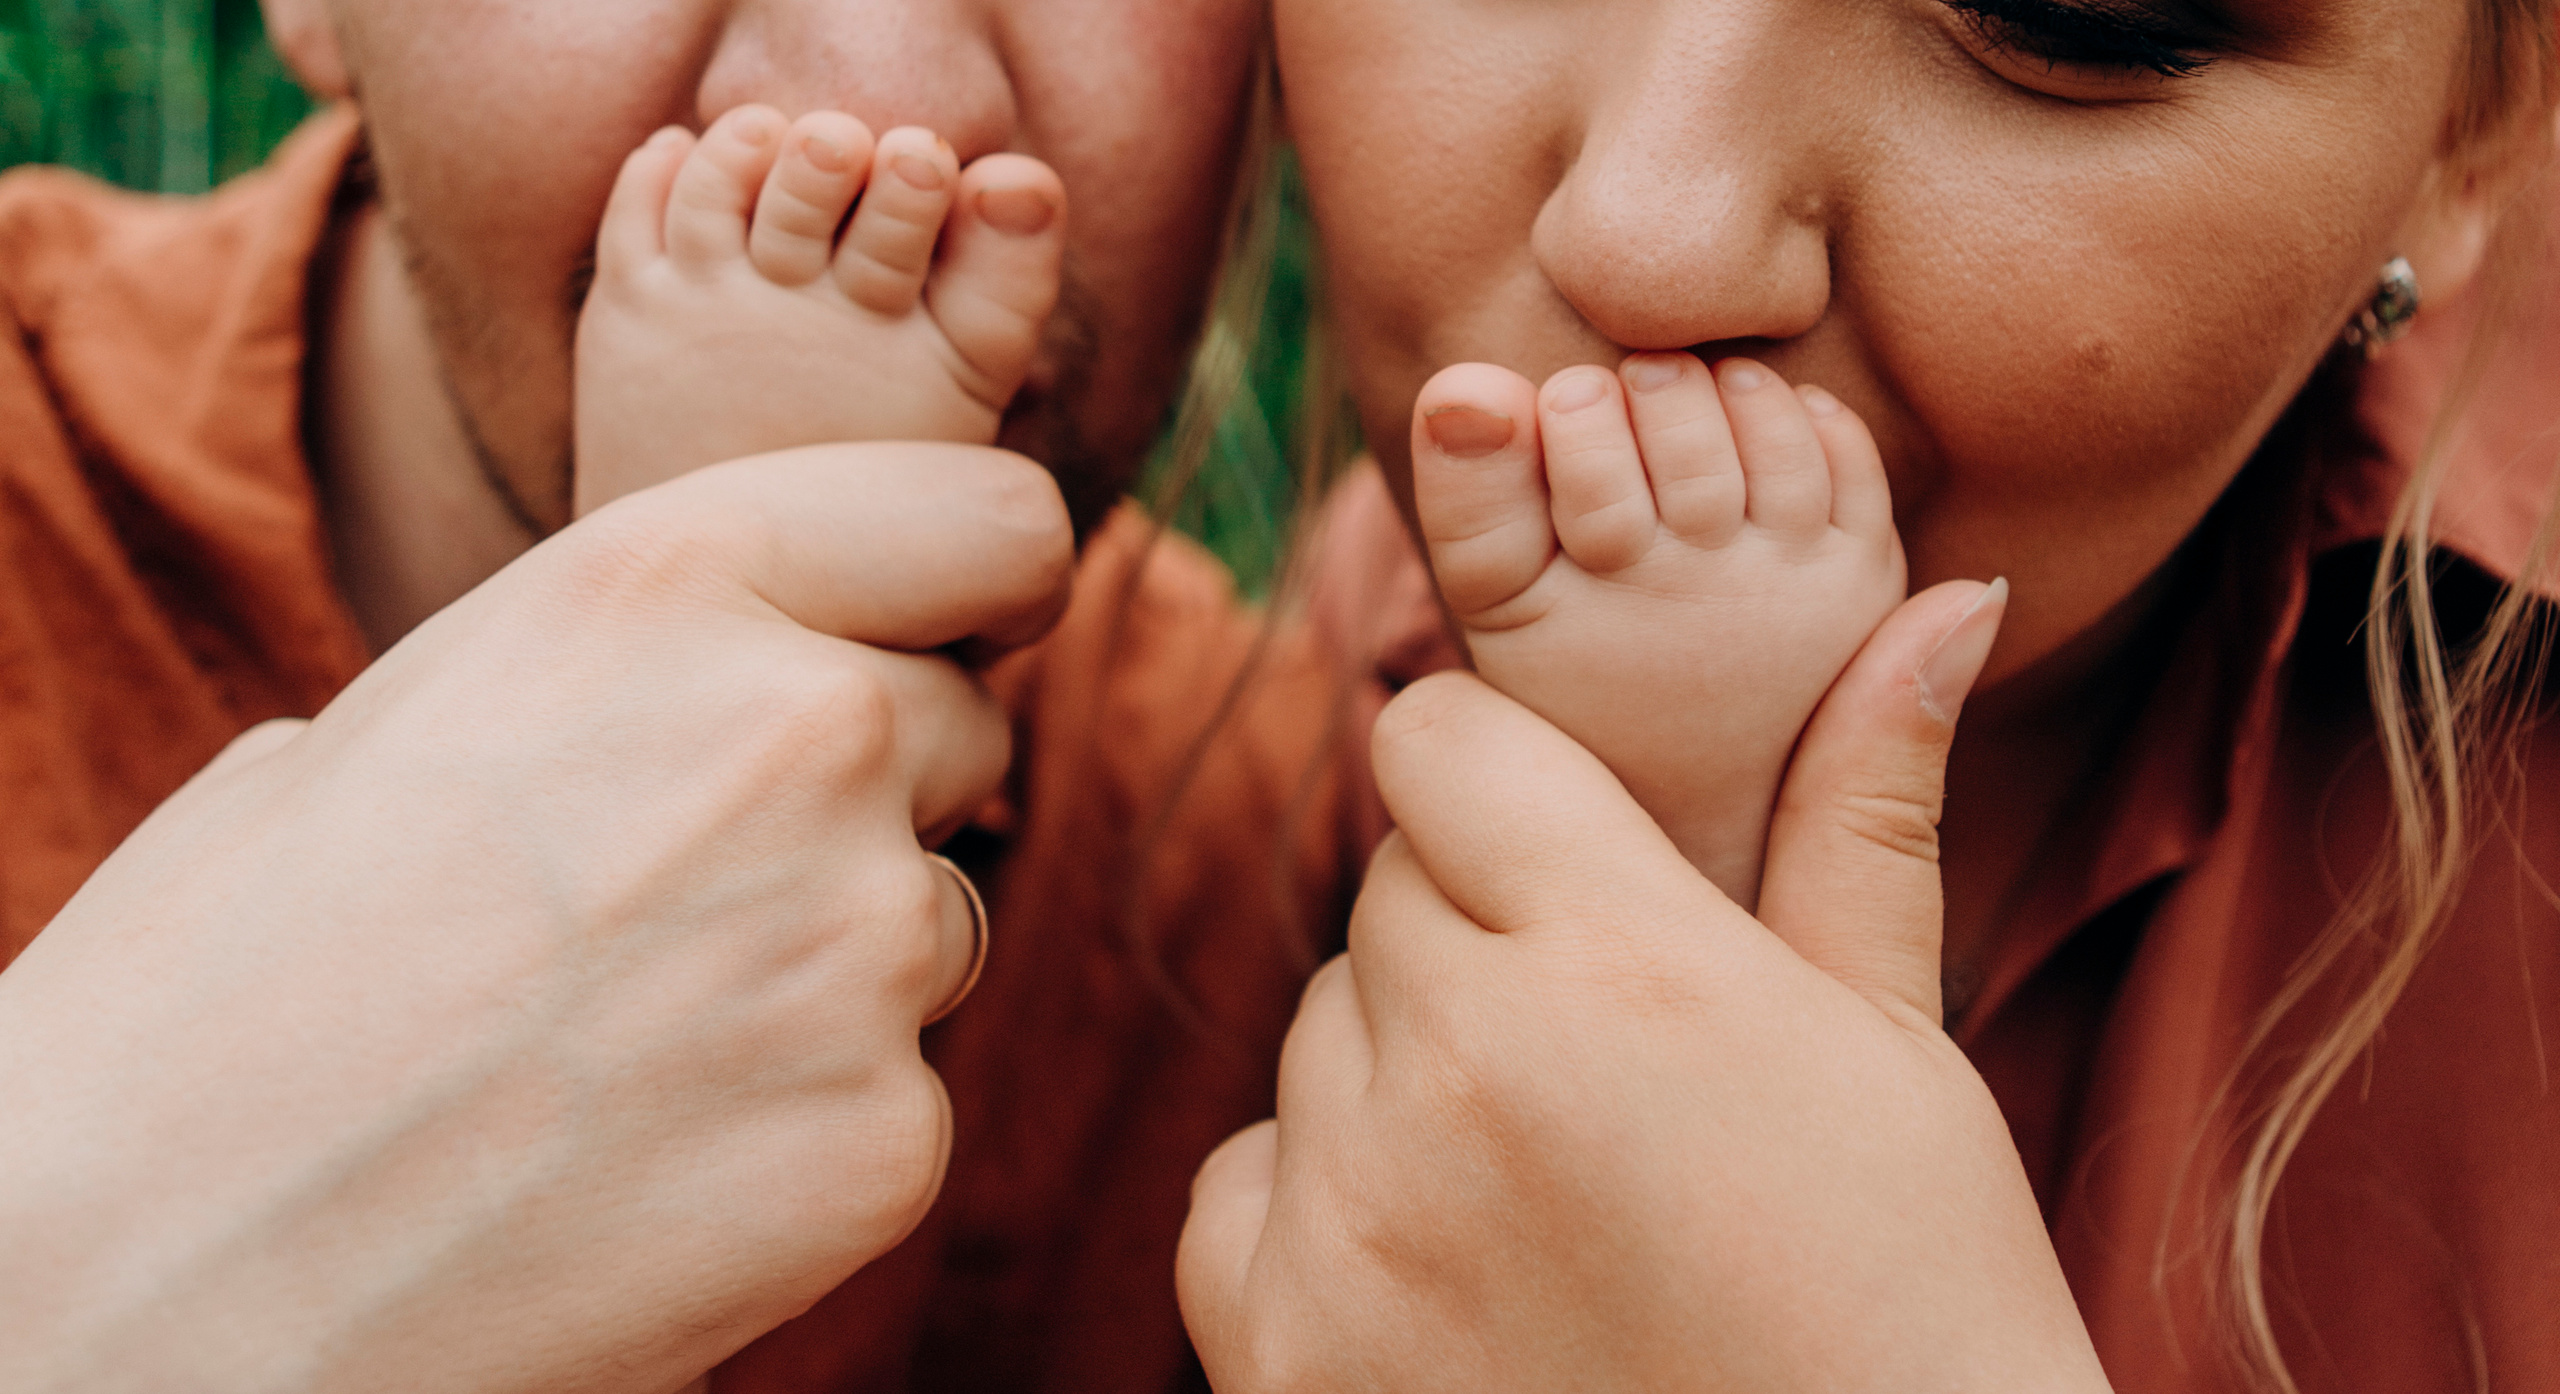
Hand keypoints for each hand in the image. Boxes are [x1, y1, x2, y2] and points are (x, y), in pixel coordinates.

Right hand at [0, 444, 1070, 1393]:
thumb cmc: (216, 994)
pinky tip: (647, 1163)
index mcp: (664, 585)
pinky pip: (903, 1089)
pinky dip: (808, 1123)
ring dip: (835, 961)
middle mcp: (802, 734)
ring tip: (625, 1041)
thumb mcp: (391, 723)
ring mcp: (858, 944)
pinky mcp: (881, 1139)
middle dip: (876, 790)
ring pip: (937, 916)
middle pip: (966, 725)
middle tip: (687, 891)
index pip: (993, 521)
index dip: (975, 583)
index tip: (956, 628)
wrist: (144, 1283)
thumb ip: (616, 666)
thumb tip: (726, 674)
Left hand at [1179, 580, 2113, 1392]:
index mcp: (1624, 966)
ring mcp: (1353, 1219)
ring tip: (1552, 1183)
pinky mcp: (1279, 1347)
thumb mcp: (1904, 1051)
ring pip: (1318, 1036)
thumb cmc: (1911, 1308)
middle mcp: (1459, 1072)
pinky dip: (1318, 1206)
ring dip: (1405, 1075)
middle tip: (1602, 1061)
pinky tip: (1452, 1267)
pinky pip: (1239, 1184)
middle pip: (1385, 895)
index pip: (1438, 741)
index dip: (1505, 780)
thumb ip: (1864, 813)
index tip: (1564, 848)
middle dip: (1477, 942)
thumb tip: (1945, 601)